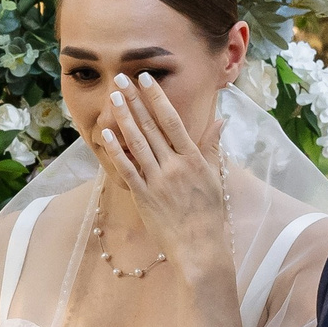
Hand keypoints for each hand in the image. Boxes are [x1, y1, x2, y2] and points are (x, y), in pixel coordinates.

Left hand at [95, 73, 231, 286]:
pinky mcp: (144, 197)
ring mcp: (157, 181)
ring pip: (137, 143)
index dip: (157, 97)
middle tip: (121, 79)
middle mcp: (174, 166)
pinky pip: (127, 170)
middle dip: (135, 101)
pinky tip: (106, 134)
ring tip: (114, 98)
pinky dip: (116, 151)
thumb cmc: (209, 214)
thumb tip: (221, 120)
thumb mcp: (214, 176)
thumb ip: (212, 147)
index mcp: (193, 159)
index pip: (172, 120)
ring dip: (124, 118)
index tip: (146, 78)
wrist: (200, 248)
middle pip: (151, 127)